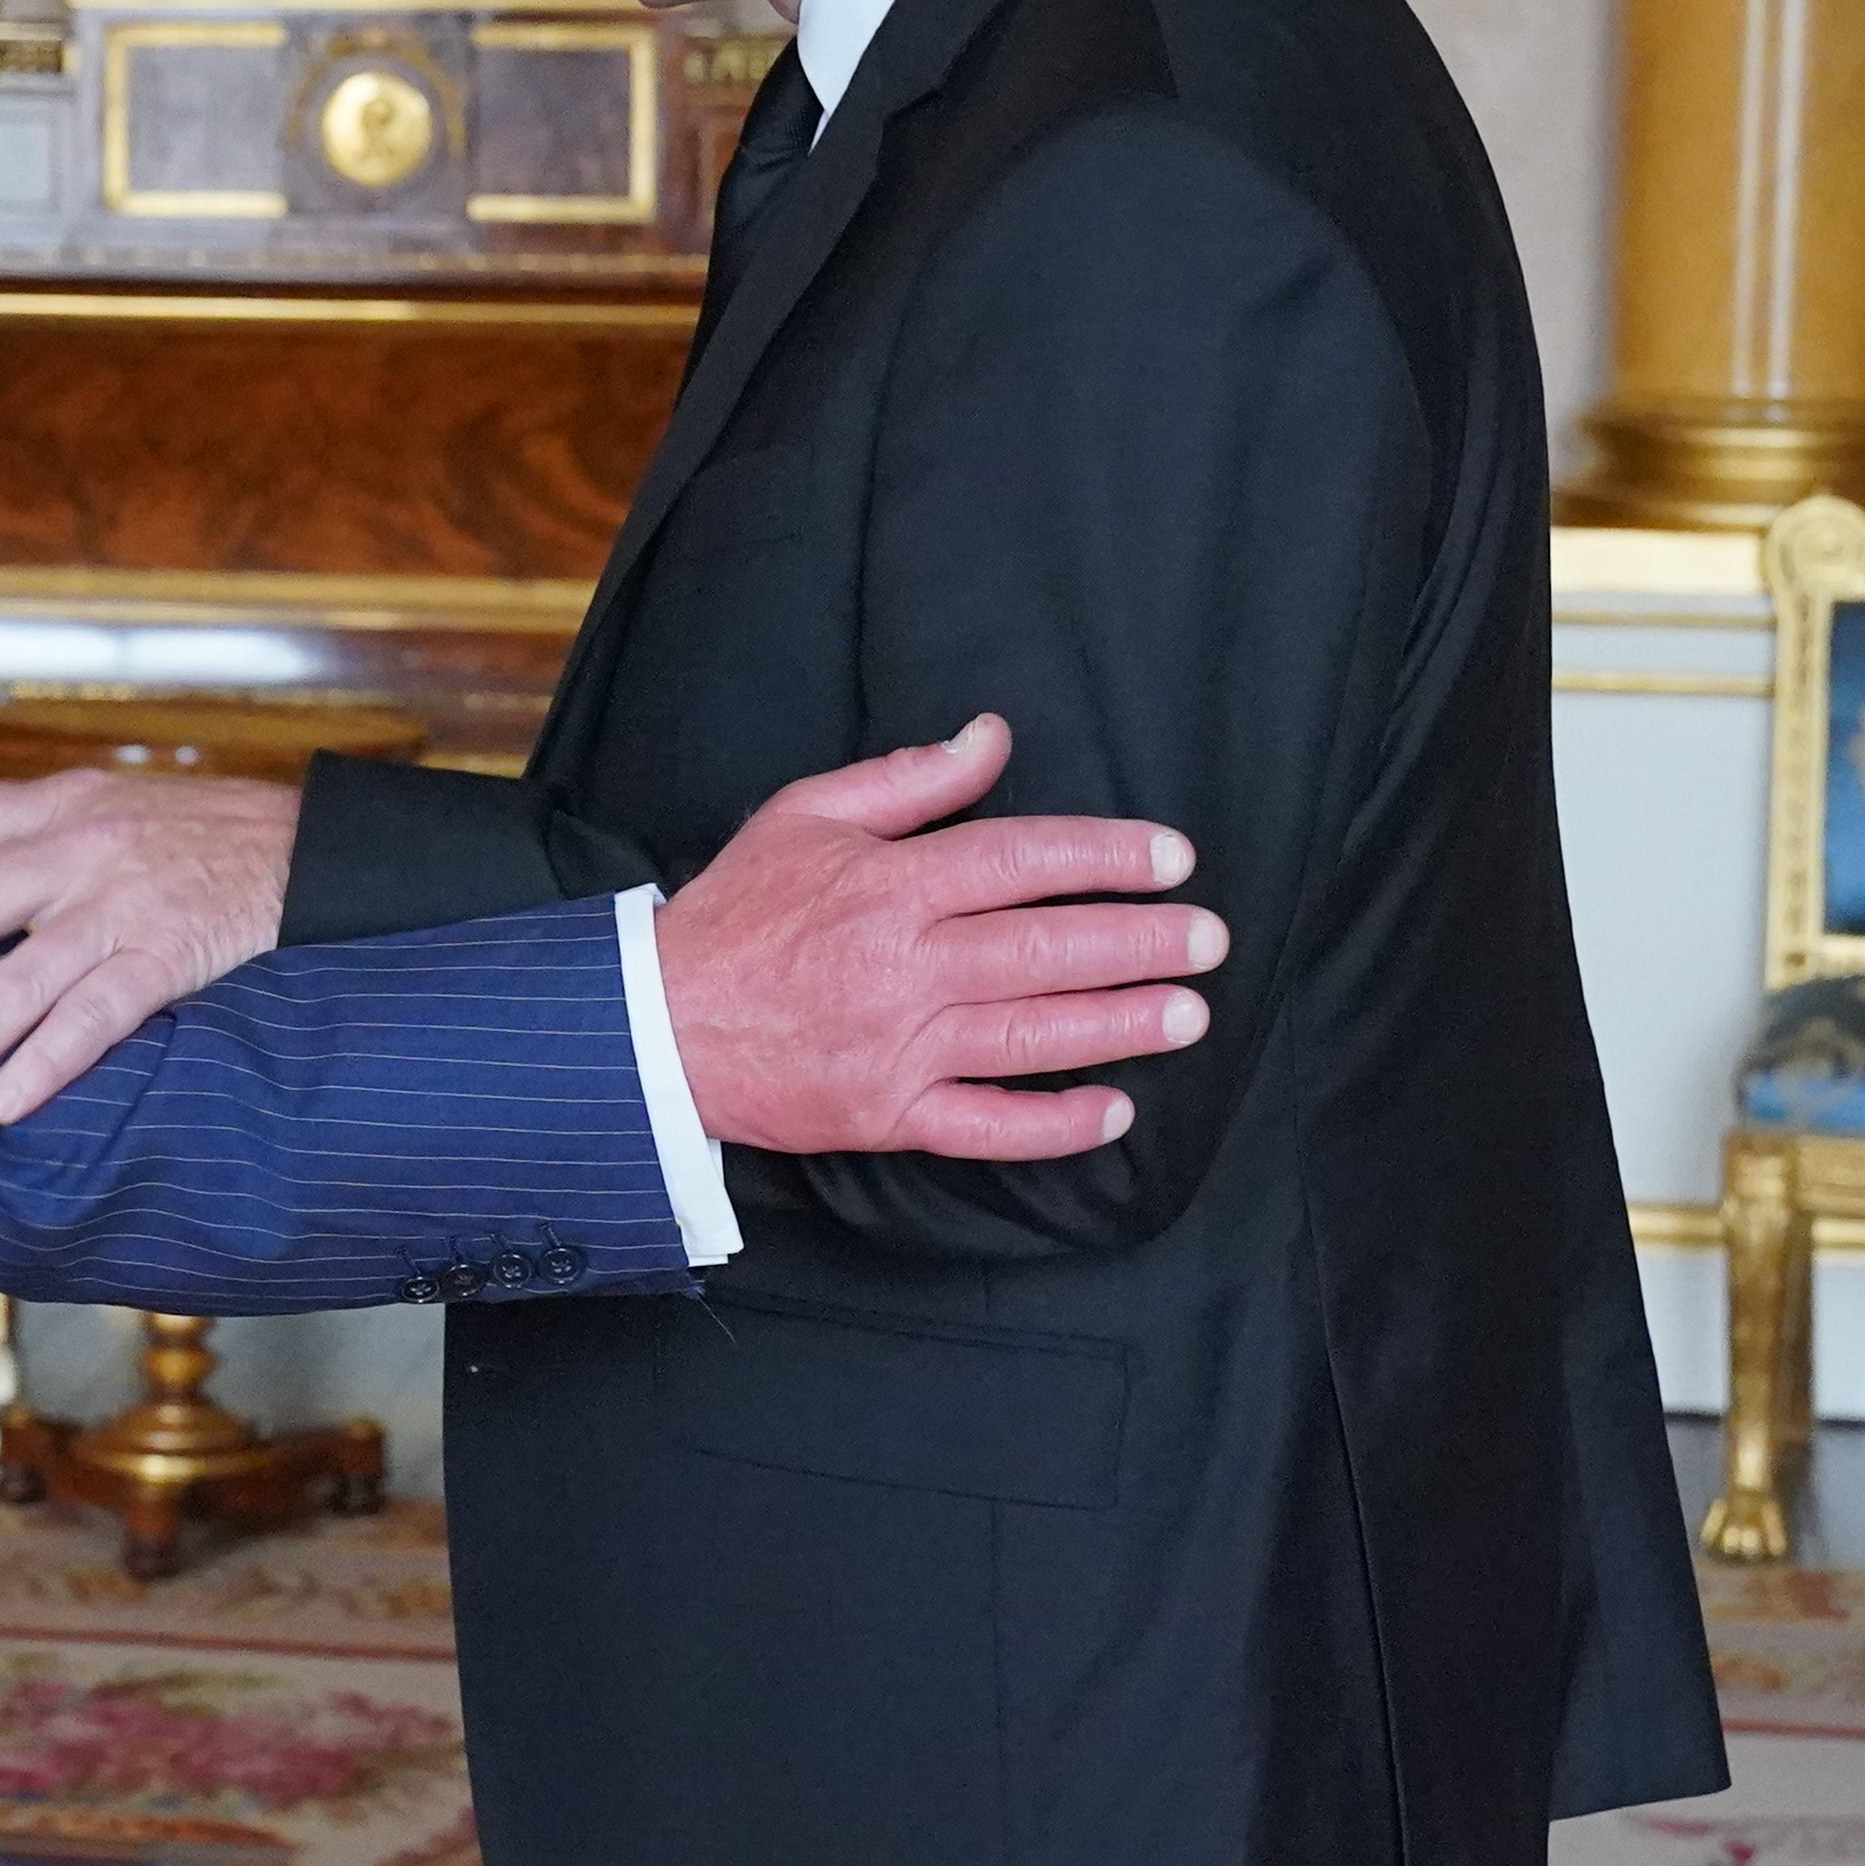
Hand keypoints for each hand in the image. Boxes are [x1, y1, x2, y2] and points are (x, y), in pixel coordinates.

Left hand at [0, 771, 301, 1123]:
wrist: (314, 847)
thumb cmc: (203, 832)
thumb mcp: (112, 802)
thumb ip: (34, 824)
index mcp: (60, 808)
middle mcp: (80, 852)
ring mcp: (123, 907)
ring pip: (23, 978)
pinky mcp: (169, 957)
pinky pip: (98, 1017)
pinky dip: (48, 1061)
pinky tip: (3, 1103)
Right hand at [656, 715, 1221, 1160]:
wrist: (654, 1024)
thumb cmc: (737, 912)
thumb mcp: (806, 815)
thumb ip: (909, 780)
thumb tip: (993, 737)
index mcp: (888, 886)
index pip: (1019, 861)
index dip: (1104, 856)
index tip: (1174, 857)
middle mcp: (902, 967)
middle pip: (1043, 951)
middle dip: (1138, 943)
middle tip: (1210, 939)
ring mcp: (897, 1048)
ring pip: (1029, 1036)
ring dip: (1119, 1025)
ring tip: (1190, 1013)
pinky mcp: (885, 1116)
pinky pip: (983, 1128)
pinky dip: (1051, 1126)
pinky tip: (1114, 1113)